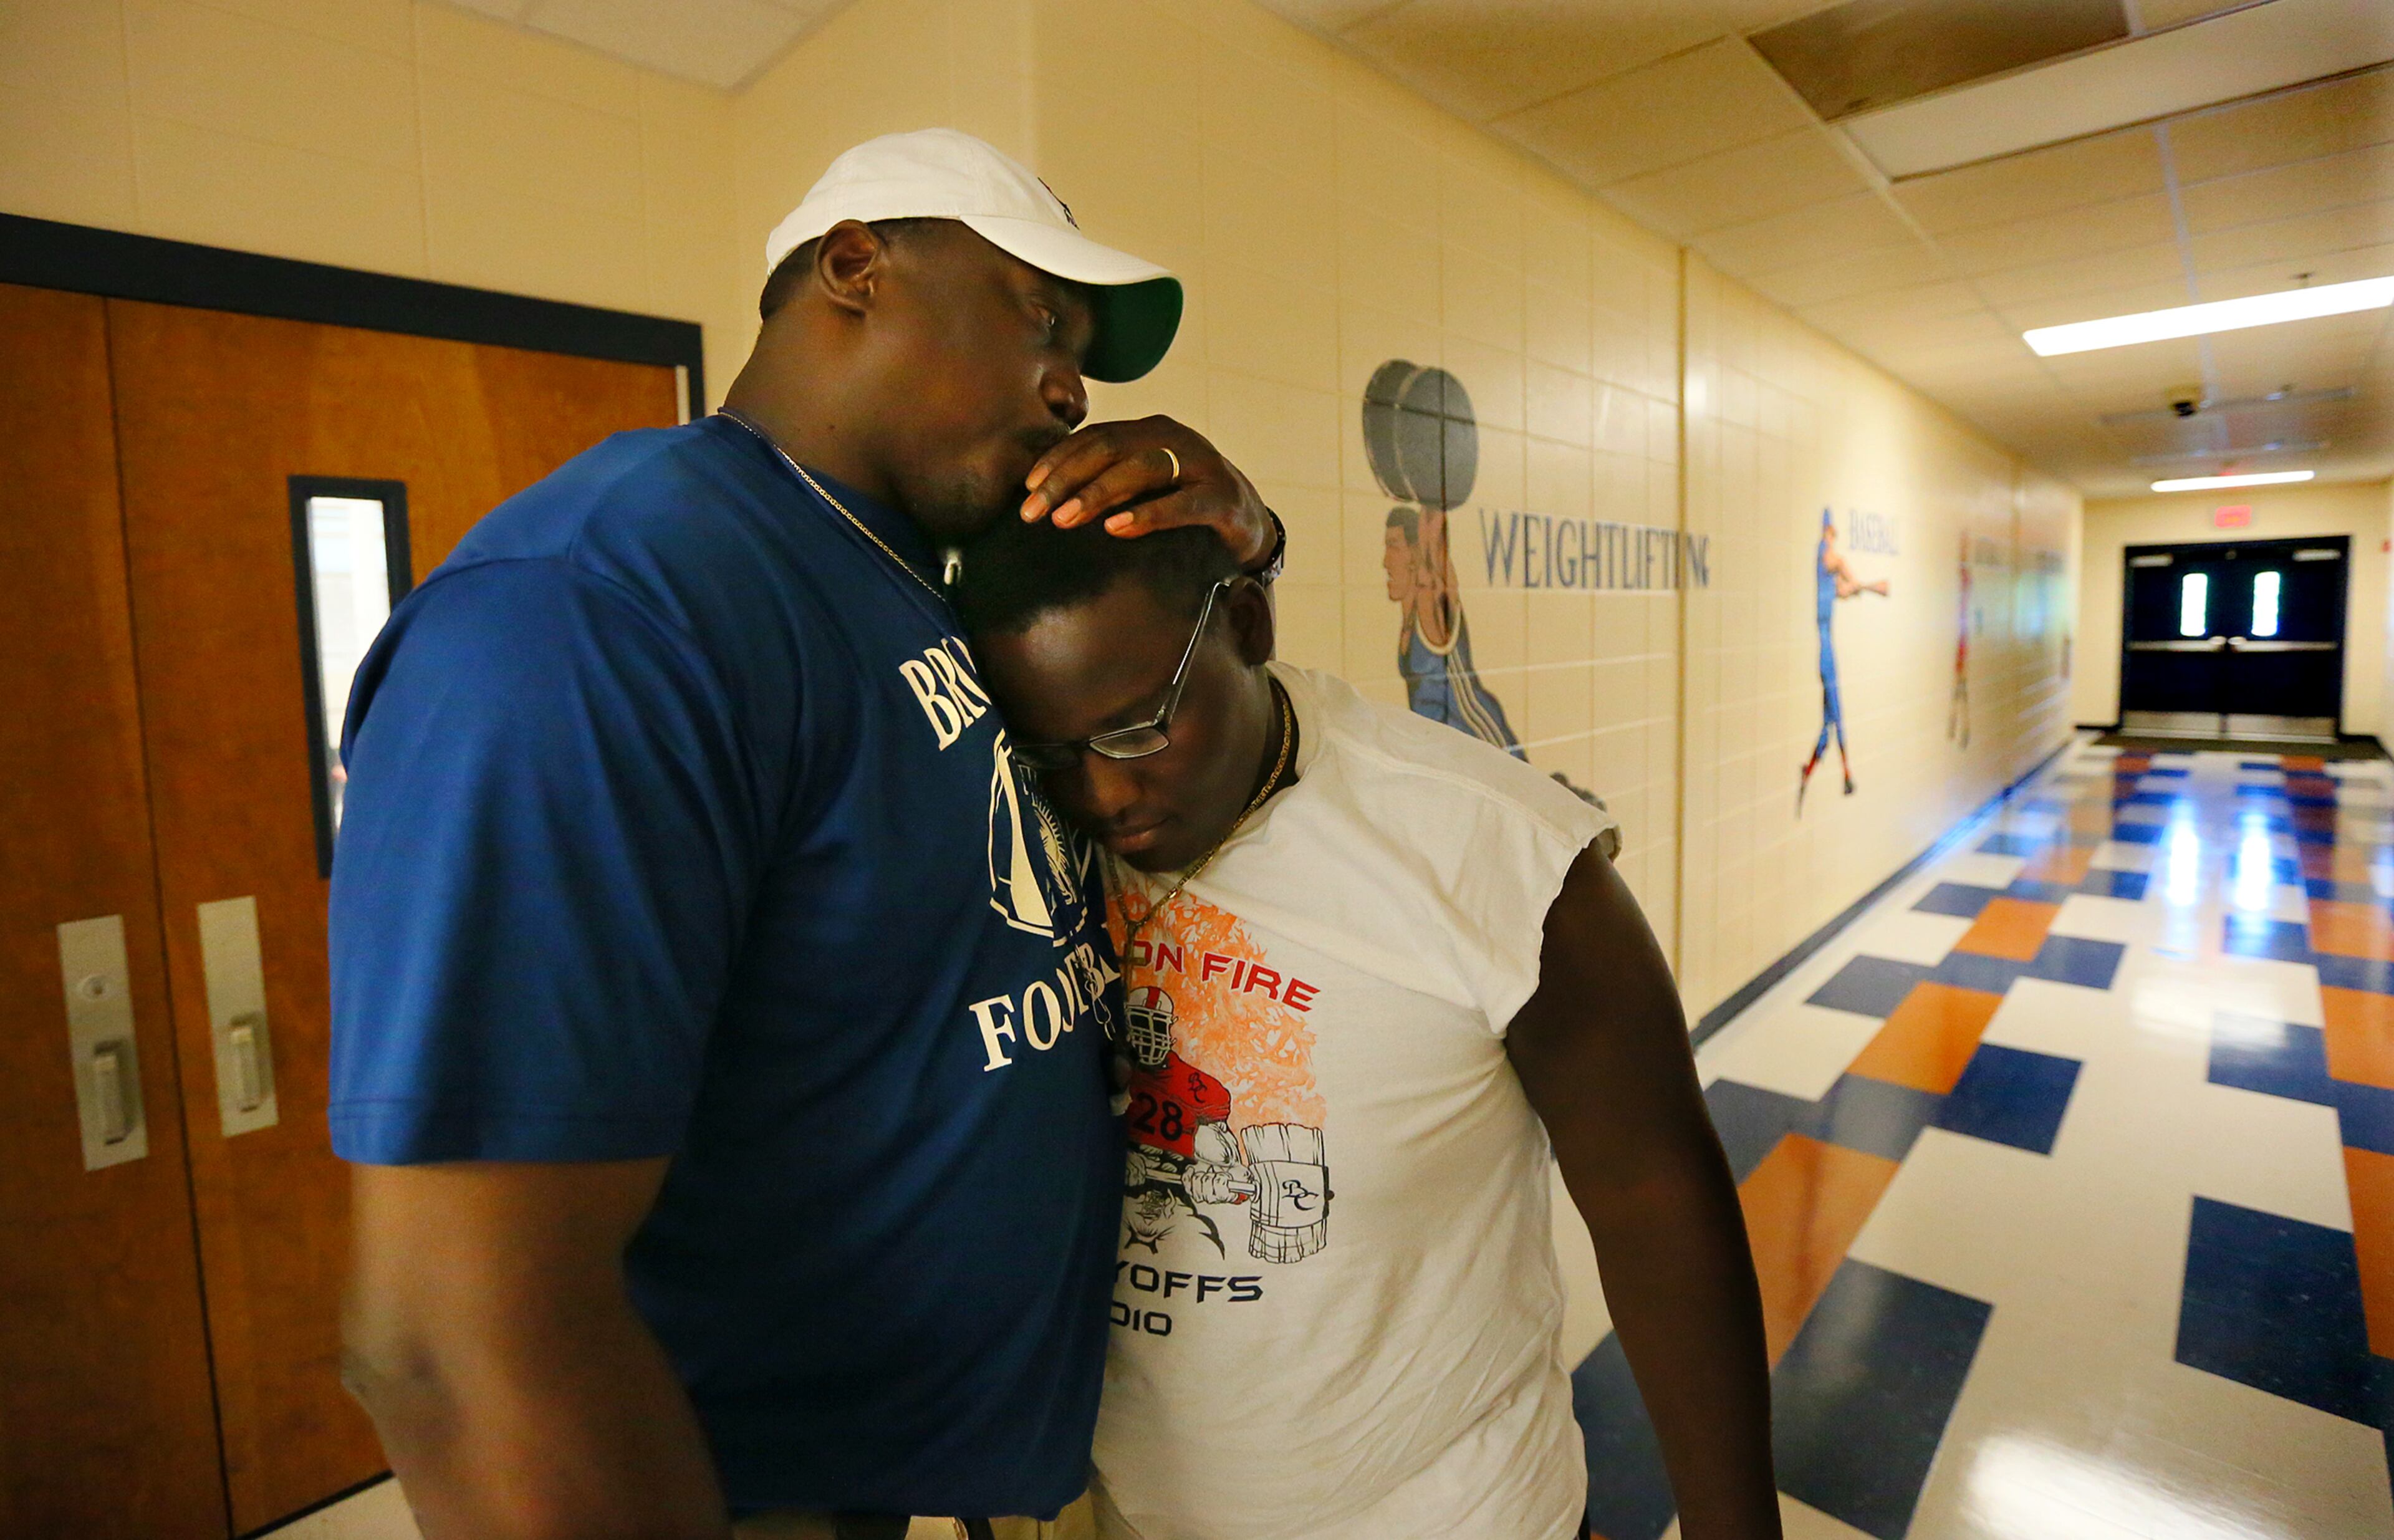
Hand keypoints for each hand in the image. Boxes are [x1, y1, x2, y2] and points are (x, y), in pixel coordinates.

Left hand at [1020, 415, 1276, 569]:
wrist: (1249, 522)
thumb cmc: (1185, 502)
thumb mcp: (1145, 484)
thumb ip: (1110, 479)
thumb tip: (1051, 492)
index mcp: (1151, 430)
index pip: (1095, 437)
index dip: (1057, 460)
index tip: (1026, 488)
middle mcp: (1175, 438)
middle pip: (1109, 449)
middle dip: (1065, 479)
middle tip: (1033, 511)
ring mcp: (1201, 465)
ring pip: (1141, 469)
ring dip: (1097, 494)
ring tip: (1064, 519)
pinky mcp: (1222, 498)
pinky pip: (1181, 504)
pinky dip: (1147, 515)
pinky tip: (1116, 528)